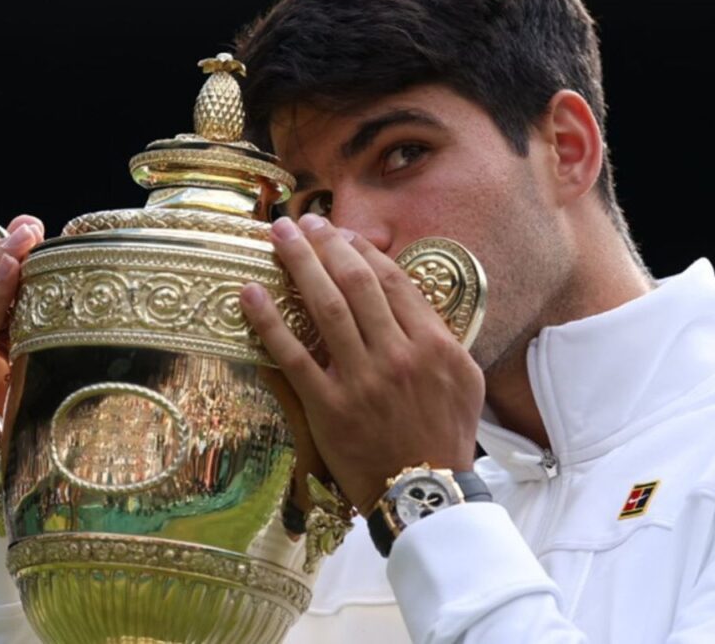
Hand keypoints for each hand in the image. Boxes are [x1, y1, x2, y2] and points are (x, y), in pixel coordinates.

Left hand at [240, 214, 484, 513]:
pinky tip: (250, 294)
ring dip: (299, 266)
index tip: (342, 234)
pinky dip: (269, 323)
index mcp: (433, 345)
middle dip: (327, 245)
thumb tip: (413, 299)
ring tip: (278, 237)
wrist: (424, 492)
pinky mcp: (329, 407)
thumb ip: (441, 336)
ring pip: (325, 309)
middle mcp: (397, 355)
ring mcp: (361, 380)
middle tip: (304, 222)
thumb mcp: (464, 380)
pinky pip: (293, 357)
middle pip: (355, 284)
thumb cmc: (446, 436)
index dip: (363, 252)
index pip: (392, 282)